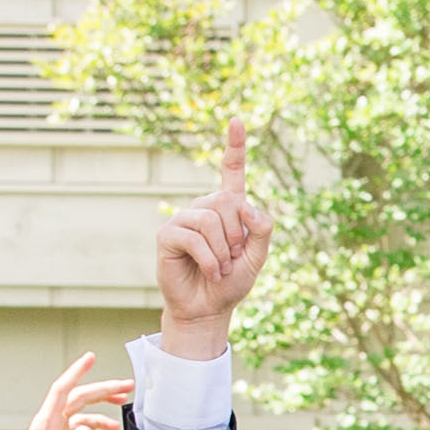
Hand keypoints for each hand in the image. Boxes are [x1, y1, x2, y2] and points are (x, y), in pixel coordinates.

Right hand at [157, 122, 271, 357]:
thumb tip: (248, 207)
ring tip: (221, 268)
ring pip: (211, 219)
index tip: (237, 120)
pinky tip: (211, 272)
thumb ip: (262, 231)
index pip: (231, 172)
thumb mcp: (257, 258)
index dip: (235, 147)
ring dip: (224, 250)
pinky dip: (210, 259)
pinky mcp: (168, 235)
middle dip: (238, 234)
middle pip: (228, 201)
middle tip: (233, 258)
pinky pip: (194, 237)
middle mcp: (204, 208)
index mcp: (228, 209)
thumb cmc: (231, 283)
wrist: (208, 309)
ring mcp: (184, 219)